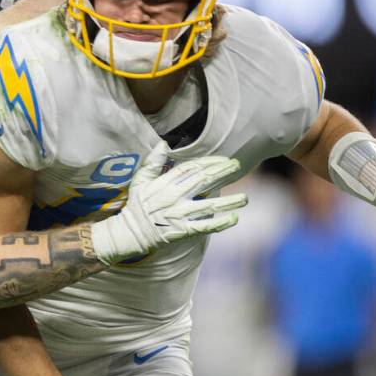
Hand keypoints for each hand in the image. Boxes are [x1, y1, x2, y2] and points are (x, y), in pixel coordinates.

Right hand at [91, 141, 247, 263]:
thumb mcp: (140, 180)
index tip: (224, 160)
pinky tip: (234, 219)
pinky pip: (205, 227)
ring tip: (245, 198)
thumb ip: (153, 162)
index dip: (210, 163)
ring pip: (209, 206)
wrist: (131, 232)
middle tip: (238, 167)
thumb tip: (164, 143)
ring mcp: (180, 215)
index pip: (192, 168)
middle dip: (222, 173)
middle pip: (204, 181)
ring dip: (229, 202)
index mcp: (166, 183)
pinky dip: (220, 223)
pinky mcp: (183, 231)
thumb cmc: (137, 205)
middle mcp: (175, 197)